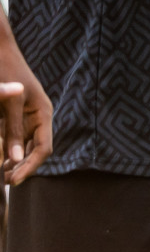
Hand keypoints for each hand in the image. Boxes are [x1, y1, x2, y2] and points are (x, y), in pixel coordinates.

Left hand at [0, 42, 51, 185]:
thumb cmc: (5, 70)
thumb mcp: (9, 102)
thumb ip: (12, 130)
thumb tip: (13, 159)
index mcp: (43, 113)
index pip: (43, 148)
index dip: (30, 166)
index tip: (14, 180)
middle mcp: (36, 117)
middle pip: (34, 150)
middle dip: (21, 166)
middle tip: (5, 181)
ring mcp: (23, 116)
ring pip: (20, 145)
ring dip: (11, 159)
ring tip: (1, 174)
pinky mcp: (10, 115)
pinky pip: (9, 137)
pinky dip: (4, 148)